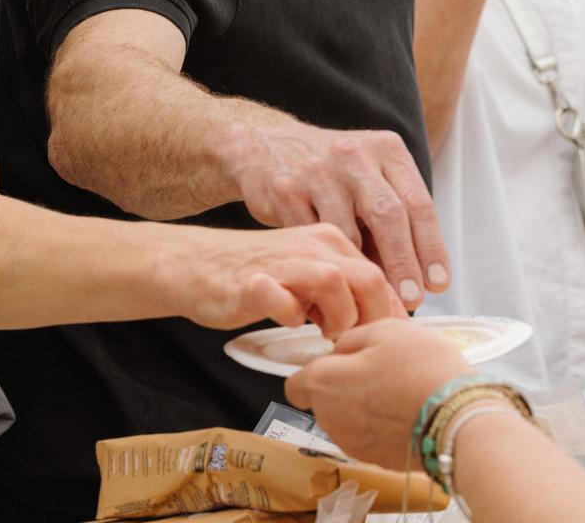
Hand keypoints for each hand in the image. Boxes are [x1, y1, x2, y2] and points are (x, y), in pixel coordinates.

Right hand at [179, 223, 404, 337]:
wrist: (193, 265)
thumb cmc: (253, 275)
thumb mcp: (308, 272)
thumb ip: (343, 287)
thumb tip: (386, 317)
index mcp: (328, 241)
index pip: (382, 275)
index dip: (392, 313)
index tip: (388, 339)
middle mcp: (309, 246)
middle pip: (368, 278)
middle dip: (373, 320)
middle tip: (360, 344)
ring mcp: (280, 262)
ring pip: (333, 282)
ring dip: (339, 319)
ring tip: (326, 336)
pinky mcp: (251, 282)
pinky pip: (281, 300)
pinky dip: (290, 317)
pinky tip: (286, 323)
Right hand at [233, 120, 449, 308]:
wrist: (264, 146)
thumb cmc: (331, 171)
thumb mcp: (370, 174)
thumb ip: (394, 215)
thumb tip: (421, 276)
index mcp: (384, 150)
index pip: (417, 202)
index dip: (431, 247)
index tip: (437, 282)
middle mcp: (353, 156)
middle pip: (387, 214)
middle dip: (403, 263)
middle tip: (411, 299)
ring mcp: (317, 171)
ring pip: (347, 231)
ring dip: (360, 270)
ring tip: (370, 296)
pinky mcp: (285, 189)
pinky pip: (311, 236)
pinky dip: (324, 263)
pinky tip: (331, 281)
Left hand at [285, 318, 474, 467]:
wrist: (462, 420)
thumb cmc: (423, 370)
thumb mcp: (384, 331)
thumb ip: (350, 339)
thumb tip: (339, 350)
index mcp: (323, 383)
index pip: (296, 383)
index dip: (316, 369)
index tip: (338, 362)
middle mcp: (330, 418)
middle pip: (322, 400)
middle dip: (342, 386)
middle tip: (376, 371)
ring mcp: (352, 443)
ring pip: (345, 419)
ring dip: (361, 406)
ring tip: (396, 390)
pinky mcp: (376, 459)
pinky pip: (367, 436)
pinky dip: (379, 425)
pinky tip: (404, 411)